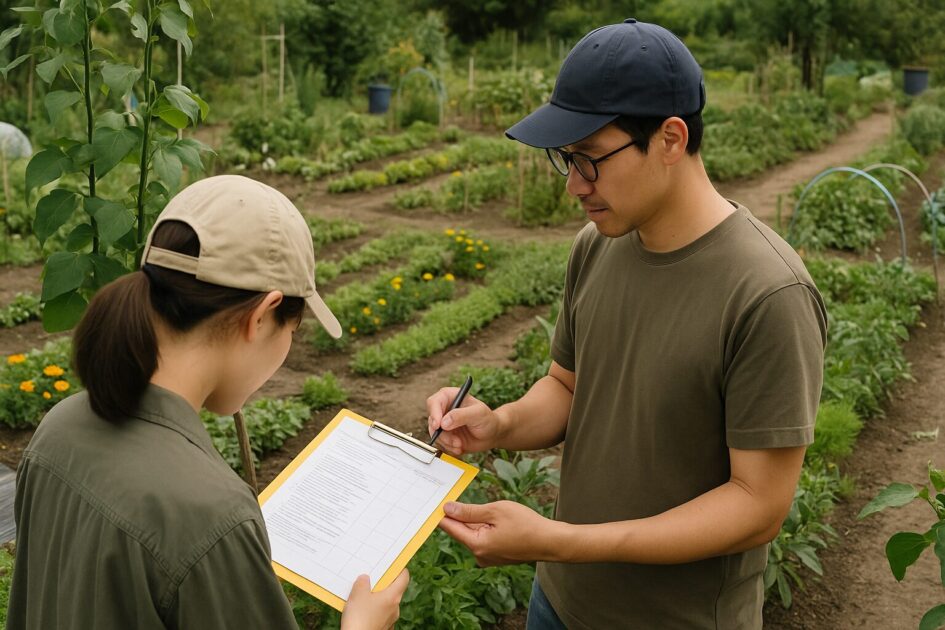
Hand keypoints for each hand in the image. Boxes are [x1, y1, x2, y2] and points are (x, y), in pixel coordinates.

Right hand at [340, 569, 408, 629]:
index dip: (399, 569)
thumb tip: (365, 578)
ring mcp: (390, 619)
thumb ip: (362, 582)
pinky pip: (380, 615)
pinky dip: (374, 610)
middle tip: (372, 578)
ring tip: (363, 595)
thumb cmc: (359, 618)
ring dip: (377, 598)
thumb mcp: (357, 593)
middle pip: (394, 590)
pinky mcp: (383, 628)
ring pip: (386, 603)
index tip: (392, 565)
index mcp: (393, 596)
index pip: (404, 578)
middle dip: (384, 584)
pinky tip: (362, 610)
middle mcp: (395, 608)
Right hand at [426, 388, 501, 455]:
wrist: (492, 435)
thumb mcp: (478, 414)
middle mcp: (445, 409)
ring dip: (447, 442)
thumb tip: (444, 422)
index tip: (439, 425)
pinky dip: (448, 447)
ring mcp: (444, 423)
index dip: (434, 413)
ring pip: (434, 433)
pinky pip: (439, 442)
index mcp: (451, 397)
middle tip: (455, 440)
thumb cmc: (488, 419)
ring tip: (460, 444)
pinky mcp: (445, 435)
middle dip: (442, 433)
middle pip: (432, 420)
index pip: (434, 402)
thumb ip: (461, 415)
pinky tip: (459, 447)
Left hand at [438, 500, 563, 565]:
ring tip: (483, 508)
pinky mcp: (497, 556)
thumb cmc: (526, 524)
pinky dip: (485, 528)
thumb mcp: (496, 511)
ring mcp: (489, 558)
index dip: (442, 513)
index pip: (451, 528)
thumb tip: (448, 509)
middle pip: (462, 531)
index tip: (434, 501)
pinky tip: (494, 519)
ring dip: (474, 521)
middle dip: (460, 515)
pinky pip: (484, 539)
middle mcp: (480, 555)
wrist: (551, 542)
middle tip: (454, 496)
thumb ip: (470, 511)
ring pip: (473, 535)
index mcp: (477, 545)